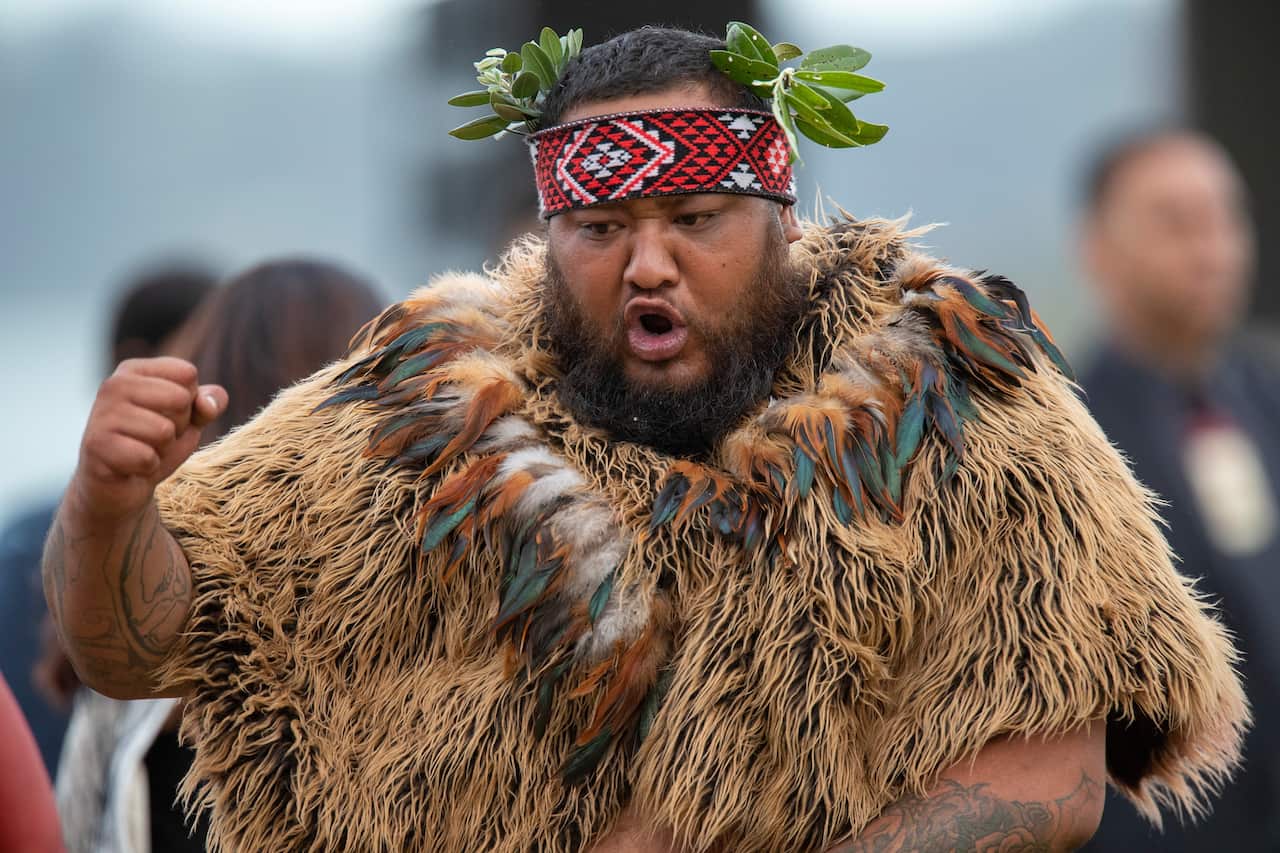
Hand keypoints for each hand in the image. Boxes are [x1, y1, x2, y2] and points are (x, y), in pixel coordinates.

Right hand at [69, 357, 226, 524]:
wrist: (120, 485)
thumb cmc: (156, 443)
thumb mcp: (191, 419)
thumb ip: (209, 402)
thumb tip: (206, 404)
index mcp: (134, 370)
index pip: (187, 374)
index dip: (190, 402)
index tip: (167, 415)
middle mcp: (113, 385)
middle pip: (180, 398)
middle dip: (178, 426)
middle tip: (155, 437)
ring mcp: (101, 414)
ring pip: (164, 431)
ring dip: (162, 448)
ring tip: (143, 449)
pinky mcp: (96, 446)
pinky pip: (147, 457)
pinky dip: (148, 467)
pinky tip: (131, 466)